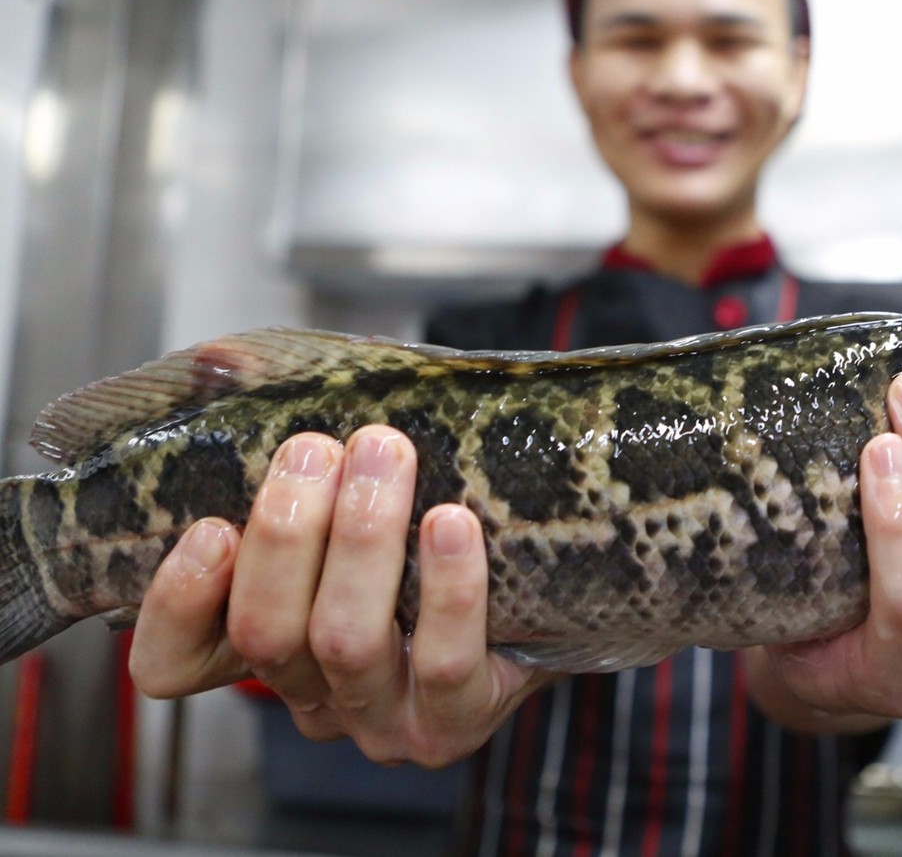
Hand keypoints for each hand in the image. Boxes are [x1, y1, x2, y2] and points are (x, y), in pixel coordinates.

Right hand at [130, 427, 552, 766]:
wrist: (547, 585)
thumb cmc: (428, 528)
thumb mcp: (350, 488)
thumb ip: (285, 440)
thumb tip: (222, 361)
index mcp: (269, 646)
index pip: (172, 665)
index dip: (177, 605)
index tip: (210, 526)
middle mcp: (313, 693)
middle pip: (265, 634)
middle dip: (287, 532)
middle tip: (316, 448)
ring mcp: (382, 717)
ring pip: (345, 642)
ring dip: (361, 539)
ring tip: (385, 454)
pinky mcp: (456, 722)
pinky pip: (442, 660)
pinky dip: (445, 586)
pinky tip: (452, 522)